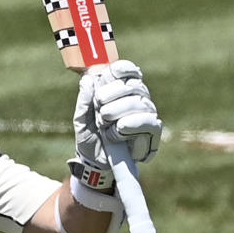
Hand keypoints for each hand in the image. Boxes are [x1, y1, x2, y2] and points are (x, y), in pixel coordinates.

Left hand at [73, 60, 161, 182]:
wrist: (95, 163)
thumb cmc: (90, 138)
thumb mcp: (81, 120)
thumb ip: (84, 101)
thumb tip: (87, 80)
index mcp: (120, 91)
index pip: (129, 71)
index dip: (123, 69)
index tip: (112, 72)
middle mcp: (137, 99)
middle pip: (134, 85)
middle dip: (113, 93)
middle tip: (99, 107)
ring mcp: (146, 114)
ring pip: (141, 102)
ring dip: (119, 110)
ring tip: (104, 122)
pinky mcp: (152, 132)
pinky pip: (150, 122)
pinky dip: (133, 123)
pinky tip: (119, 128)